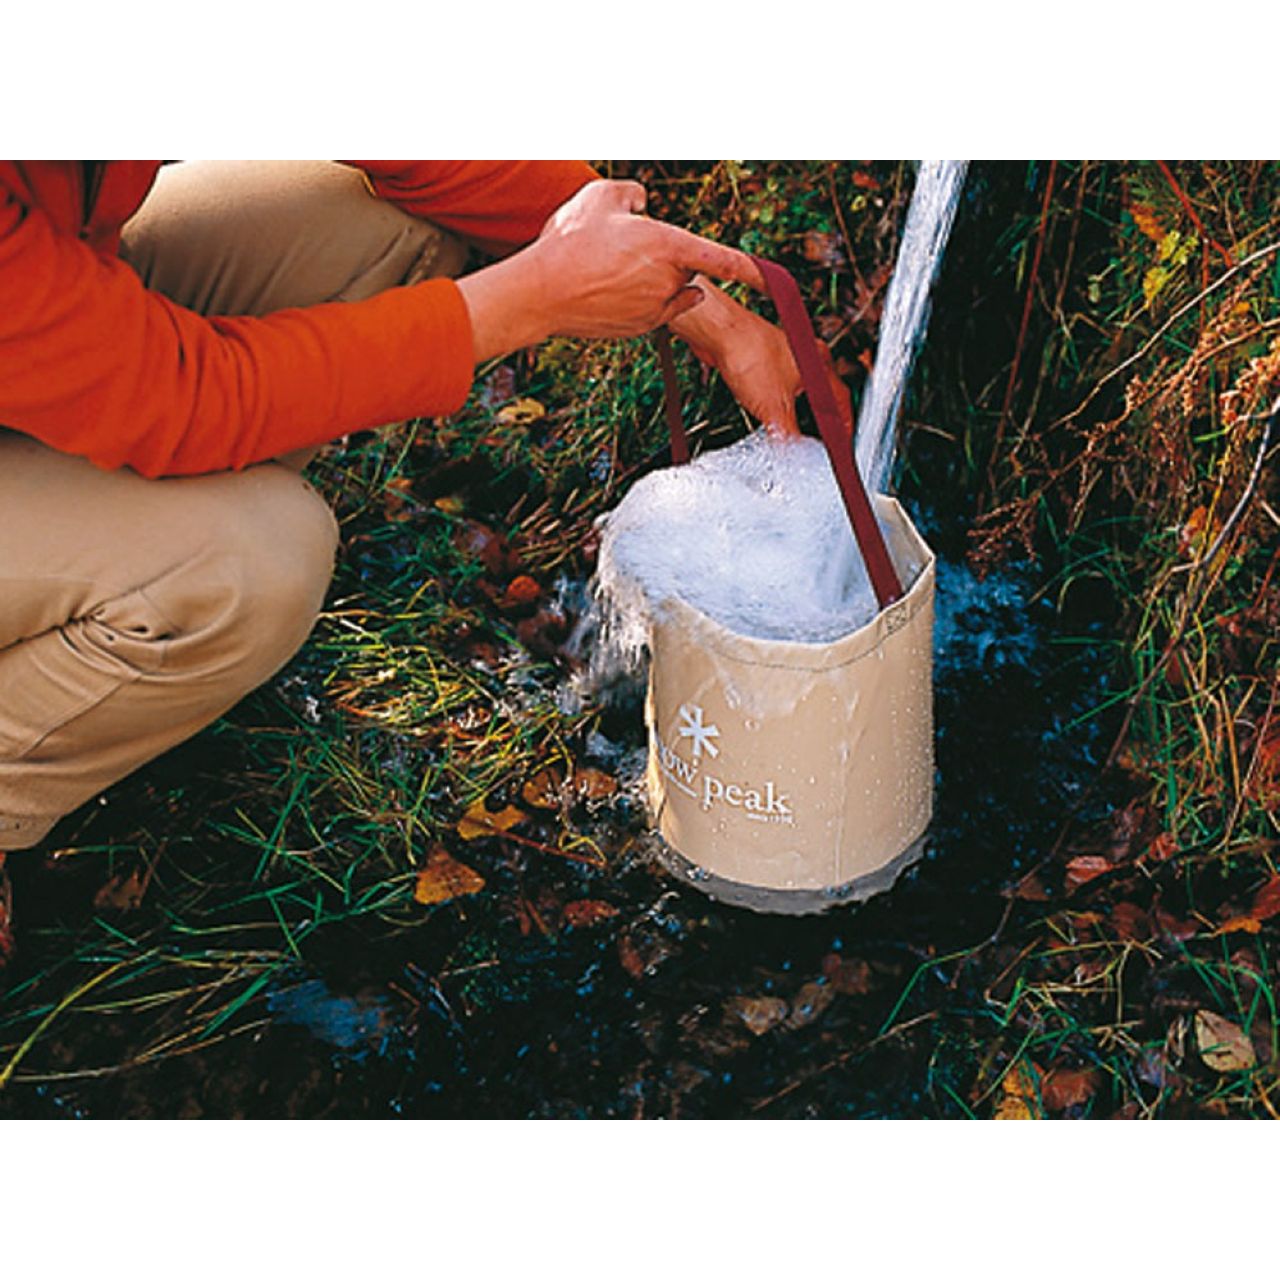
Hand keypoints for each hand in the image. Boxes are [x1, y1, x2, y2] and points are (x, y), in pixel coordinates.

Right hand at [456, 180, 765, 360]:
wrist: (541, 292)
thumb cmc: (570, 241)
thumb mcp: (601, 196)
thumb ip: (633, 194)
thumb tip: (643, 205)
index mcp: (669, 246)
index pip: (724, 259)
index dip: (753, 270)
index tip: (773, 280)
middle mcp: (670, 281)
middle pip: (687, 268)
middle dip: (668, 257)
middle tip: (624, 249)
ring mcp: (656, 309)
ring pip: (672, 290)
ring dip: (656, 279)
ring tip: (614, 270)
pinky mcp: (642, 328)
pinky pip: (656, 310)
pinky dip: (643, 299)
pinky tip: (611, 289)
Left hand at [669, 278, 853, 439]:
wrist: (719, 332)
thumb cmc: (748, 355)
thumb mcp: (774, 408)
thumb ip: (789, 435)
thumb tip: (795, 456)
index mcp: (820, 367)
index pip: (841, 403)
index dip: (843, 427)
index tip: (841, 444)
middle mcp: (807, 357)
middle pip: (822, 395)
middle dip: (820, 420)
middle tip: (818, 440)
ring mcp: (786, 354)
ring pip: (799, 389)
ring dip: (796, 410)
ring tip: (791, 428)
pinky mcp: (765, 356)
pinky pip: (778, 383)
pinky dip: (777, 400)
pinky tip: (766, 409)